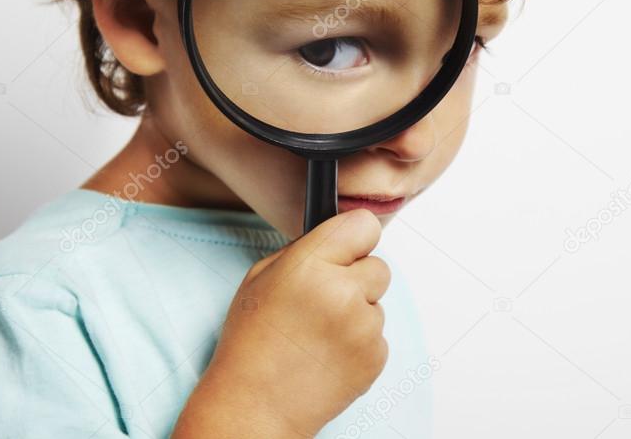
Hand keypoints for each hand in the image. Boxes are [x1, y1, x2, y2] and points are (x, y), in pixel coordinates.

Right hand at [196, 208, 390, 436]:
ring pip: (377, 304)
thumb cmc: (252, 343)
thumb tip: (335, 241)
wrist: (255, 405)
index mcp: (310, 265)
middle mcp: (342, 292)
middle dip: (357, 278)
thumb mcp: (261, 277)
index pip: (364, 226)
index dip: (356, 238)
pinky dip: (359, 343)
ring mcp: (363, 327)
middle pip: (378, 266)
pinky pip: (378, 336)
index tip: (348, 249)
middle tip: (325, 300)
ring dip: (357, 313)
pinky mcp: (375, 358)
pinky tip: (328, 354)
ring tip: (319, 334)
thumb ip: (303, 252)